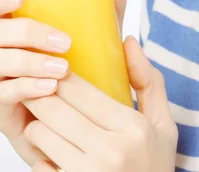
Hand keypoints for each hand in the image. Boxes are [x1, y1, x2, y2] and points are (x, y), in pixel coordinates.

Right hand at [0, 0, 126, 167]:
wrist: (91, 117)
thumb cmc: (90, 67)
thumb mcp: (104, 30)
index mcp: (20, 28)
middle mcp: (6, 51)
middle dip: (27, 33)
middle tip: (65, 41)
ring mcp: (2, 80)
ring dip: (28, 62)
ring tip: (63, 68)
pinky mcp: (7, 110)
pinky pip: (3, 95)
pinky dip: (26, 88)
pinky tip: (50, 88)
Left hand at [22, 38, 178, 171]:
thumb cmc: (154, 167)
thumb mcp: (163, 125)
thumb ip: (148, 81)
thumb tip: (129, 39)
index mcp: (132, 128)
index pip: (80, 90)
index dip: (58, 74)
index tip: (51, 65)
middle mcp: (109, 152)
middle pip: (54, 108)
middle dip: (39, 93)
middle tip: (35, 85)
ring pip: (40, 134)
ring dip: (37, 123)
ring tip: (43, 119)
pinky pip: (39, 165)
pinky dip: (39, 154)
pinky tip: (48, 149)